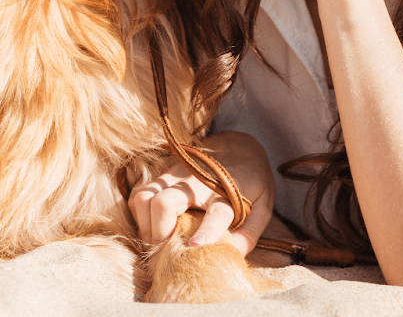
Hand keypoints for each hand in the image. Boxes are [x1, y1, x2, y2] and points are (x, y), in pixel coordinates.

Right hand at [128, 131, 274, 254]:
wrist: (238, 145)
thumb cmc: (251, 181)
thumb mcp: (263, 206)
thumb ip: (249, 234)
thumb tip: (230, 256)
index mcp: (228, 191)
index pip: (217, 212)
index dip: (207, 230)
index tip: (194, 246)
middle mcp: (197, 181)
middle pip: (164, 203)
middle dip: (159, 232)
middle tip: (164, 253)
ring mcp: (175, 174)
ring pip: (144, 197)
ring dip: (146, 225)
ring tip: (157, 242)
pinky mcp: (162, 172)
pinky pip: (139, 194)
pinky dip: (141, 215)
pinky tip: (153, 227)